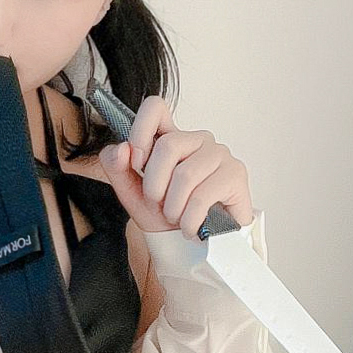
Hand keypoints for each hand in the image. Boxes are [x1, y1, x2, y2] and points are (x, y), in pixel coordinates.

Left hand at [99, 96, 254, 238]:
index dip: (141, 130)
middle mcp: (197, 140)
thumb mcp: (132, 192)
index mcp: (171, 138)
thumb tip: (121, 149)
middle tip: (159, 204)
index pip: (156, 108)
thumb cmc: (165, 214)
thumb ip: (117, 167)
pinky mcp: (235, 174)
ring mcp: (219, 154)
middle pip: (167, 146)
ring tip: (176, 218)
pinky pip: (202, 196)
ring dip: (173, 208)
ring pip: (185, 175)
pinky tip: (191, 227)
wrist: (192, 244)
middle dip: (154, 185)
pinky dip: (189, 220)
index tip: (137, 161)